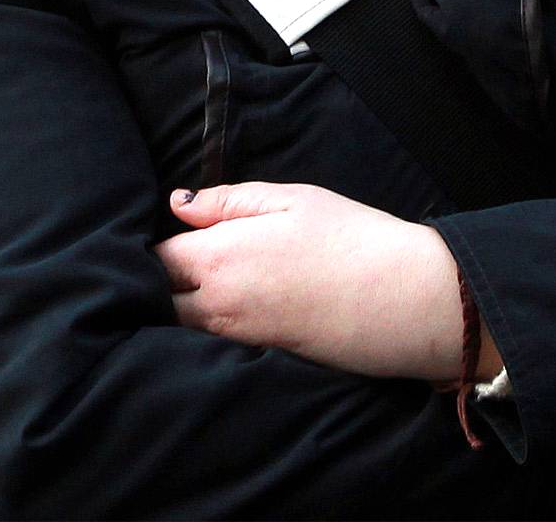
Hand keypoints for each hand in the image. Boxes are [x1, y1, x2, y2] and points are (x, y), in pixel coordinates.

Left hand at [156, 182, 499, 382]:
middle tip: (186, 263)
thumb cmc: (351, 238)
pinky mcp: (254, 354)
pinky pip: (209, 340)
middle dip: (162, 282)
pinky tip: (237, 306)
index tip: (178, 236)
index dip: (160, 246)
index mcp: (218, 256)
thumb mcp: (295, 200)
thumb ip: (229, 200)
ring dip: (182, 305)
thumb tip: (178, 205)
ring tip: (211, 283)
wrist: (400, 298)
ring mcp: (231, 334)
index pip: (155, 258)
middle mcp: (214, 301)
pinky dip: (208, 324)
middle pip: (158, 297)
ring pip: (179, 324)